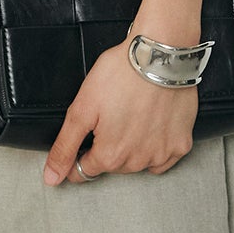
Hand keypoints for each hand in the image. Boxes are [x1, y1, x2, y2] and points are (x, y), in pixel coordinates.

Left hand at [43, 35, 199, 182]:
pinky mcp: (181, 144)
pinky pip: (163, 159)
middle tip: (109, 116)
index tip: (84, 137)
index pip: (84, 170)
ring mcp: (161, 154)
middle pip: (111, 165)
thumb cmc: (122, 74)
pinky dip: (155, 148)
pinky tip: (150, 126)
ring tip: (130, 116)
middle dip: (105, 147)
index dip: (78, 155)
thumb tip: (52, 177)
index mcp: (110, 155)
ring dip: (131, 148)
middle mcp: (137, 161)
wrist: (160, 55)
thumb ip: (65, 147)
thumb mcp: (82, 109)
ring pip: (137, 163)